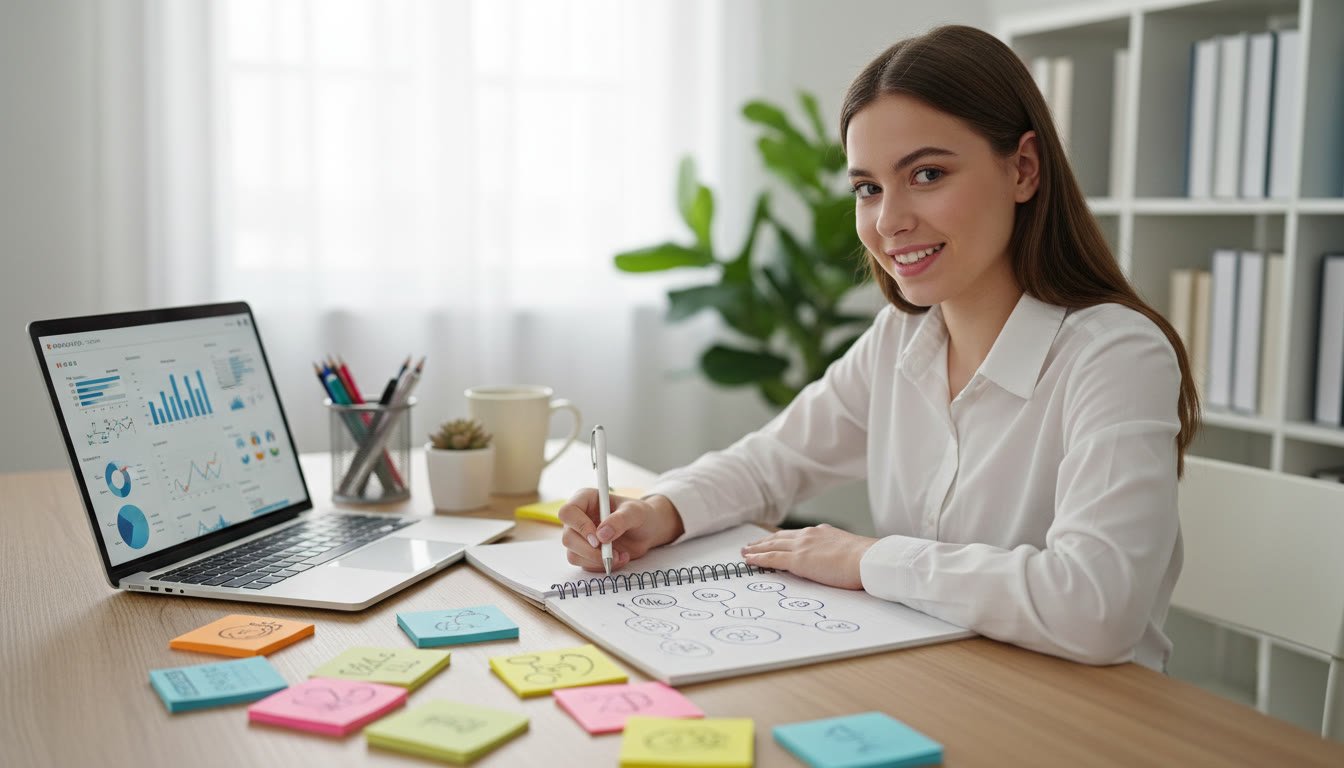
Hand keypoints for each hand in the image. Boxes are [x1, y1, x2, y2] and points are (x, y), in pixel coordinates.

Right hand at [557, 490, 684, 572]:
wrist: (646, 531)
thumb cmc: (640, 514)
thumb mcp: (635, 512)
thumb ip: (620, 520)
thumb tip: (601, 535)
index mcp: (585, 500)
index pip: (568, 512)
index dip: (579, 526)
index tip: (597, 539)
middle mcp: (578, 518)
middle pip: (568, 538)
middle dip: (589, 550)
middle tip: (610, 553)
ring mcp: (579, 537)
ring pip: (573, 555)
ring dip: (597, 561)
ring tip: (620, 555)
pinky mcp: (585, 553)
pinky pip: (585, 565)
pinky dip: (602, 566)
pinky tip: (619, 558)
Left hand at [740, 524, 876, 589]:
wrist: (868, 559)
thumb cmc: (866, 560)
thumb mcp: (849, 551)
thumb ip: (838, 554)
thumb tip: (838, 563)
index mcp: (822, 533)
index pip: (797, 535)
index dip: (782, 539)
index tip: (773, 541)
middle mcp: (809, 535)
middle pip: (780, 538)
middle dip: (764, 541)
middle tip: (751, 545)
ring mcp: (802, 546)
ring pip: (772, 546)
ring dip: (756, 549)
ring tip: (745, 552)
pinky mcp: (798, 560)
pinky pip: (772, 558)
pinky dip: (758, 558)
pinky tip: (749, 560)